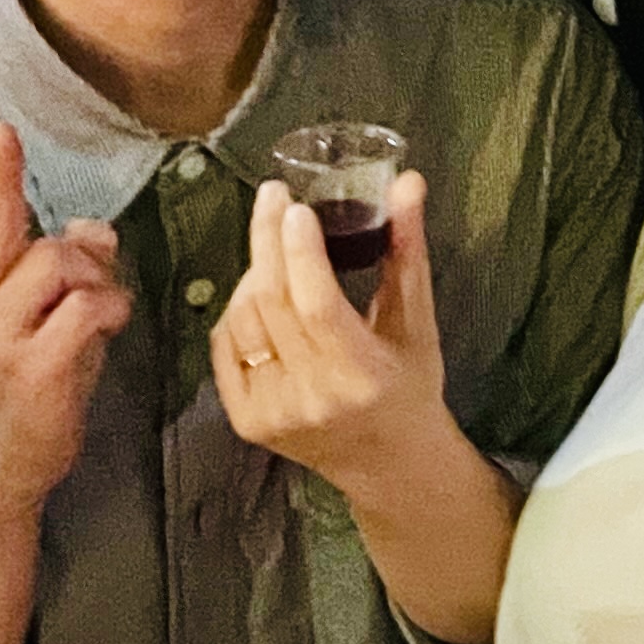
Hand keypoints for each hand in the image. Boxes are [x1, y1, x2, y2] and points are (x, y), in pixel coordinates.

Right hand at [0, 93, 127, 507]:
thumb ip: (66, 255)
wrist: (5, 453)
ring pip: (64, 261)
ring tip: (88, 313)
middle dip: (2, 173)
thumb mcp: (43, 302)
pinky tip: (102, 334)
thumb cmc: (32, 363)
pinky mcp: (34, 364)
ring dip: (96, 277)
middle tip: (1, 129)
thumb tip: (98, 230)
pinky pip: (90, 306)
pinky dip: (112, 310)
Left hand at [214, 172, 453, 500]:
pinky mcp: (247, 422)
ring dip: (254, 274)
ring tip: (274, 252)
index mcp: (362, 375)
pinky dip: (236, 312)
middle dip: (268, 242)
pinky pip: (225, 347)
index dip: (301, 253)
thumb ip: (406, 250)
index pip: (318, 305)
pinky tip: (259, 296)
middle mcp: (313, 398)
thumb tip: (407, 180)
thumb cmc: (410, 384)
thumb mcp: (417, 320)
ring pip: (243, 320)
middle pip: (273, 304)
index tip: (294, 206)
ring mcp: (274, 413)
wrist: (389, 463)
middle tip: (272, 198)